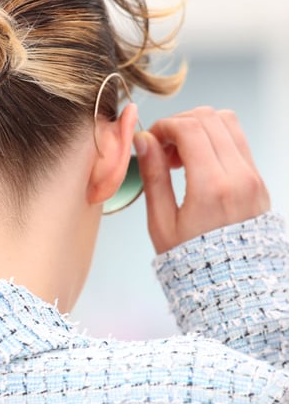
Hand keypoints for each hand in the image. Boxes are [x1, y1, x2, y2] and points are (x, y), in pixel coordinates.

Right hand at [135, 107, 269, 253]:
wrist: (233, 286)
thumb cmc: (193, 260)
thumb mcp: (162, 222)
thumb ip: (154, 175)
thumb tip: (144, 141)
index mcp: (212, 188)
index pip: (190, 129)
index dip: (165, 125)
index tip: (151, 139)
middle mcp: (239, 176)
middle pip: (209, 118)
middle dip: (180, 122)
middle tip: (164, 146)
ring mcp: (253, 177)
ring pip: (227, 122)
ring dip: (199, 126)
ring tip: (181, 152)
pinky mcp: (258, 180)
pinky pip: (237, 140)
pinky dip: (214, 138)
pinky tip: (197, 160)